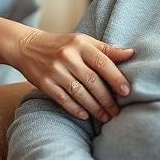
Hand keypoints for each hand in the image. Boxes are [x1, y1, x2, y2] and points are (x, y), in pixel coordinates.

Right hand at [14, 28, 133, 121]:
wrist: (28, 47)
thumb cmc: (62, 45)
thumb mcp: (83, 41)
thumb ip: (106, 49)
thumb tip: (131, 54)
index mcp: (80, 44)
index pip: (102, 62)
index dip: (116, 78)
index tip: (127, 92)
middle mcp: (68, 56)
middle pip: (92, 81)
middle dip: (107, 99)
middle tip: (117, 112)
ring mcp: (55, 70)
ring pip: (79, 93)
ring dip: (95, 108)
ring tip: (106, 117)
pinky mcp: (44, 83)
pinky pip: (63, 99)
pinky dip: (76, 109)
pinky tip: (86, 115)